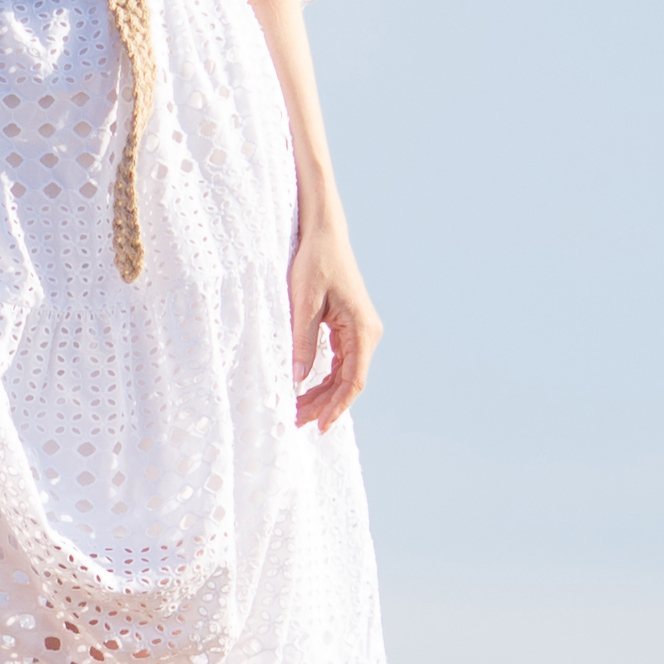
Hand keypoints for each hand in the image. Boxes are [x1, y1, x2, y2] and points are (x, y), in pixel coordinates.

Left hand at [288, 217, 380, 429]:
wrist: (325, 236)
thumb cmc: (315, 263)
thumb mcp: (303, 304)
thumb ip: (303, 342)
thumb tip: (298, 379)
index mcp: (361, 329)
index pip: (354, 380)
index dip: (338, 407)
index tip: (320, 426)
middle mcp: (368, 333)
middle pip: (349, 381)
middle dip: (324, 405)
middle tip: (296, 422)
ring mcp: (361, 331)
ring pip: (344, 374)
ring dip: (323, 394)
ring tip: (297, 411)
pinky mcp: (351, 328)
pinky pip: (341, 362)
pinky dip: (325, 378)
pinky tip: (306, 391)